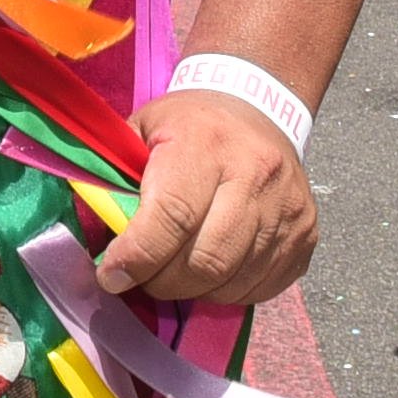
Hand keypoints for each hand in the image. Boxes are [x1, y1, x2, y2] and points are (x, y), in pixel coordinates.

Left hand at [96, 86, 318, 303]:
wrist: (257, 106)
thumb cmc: (188, 124)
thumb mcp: (142, 130)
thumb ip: (114, 179)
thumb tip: (91, 237)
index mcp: (207, 144)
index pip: (173, 216)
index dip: (137, 256)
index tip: (111, 275)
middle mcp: (255, 176)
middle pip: (206, 260)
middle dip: (163, 282)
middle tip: (142, 278)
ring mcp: (288, 209)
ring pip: (234, 282)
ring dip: (194, 291)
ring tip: (174, 274)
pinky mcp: (306, 234)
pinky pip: (262, 287)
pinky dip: (228, 292)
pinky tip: (210, 272)